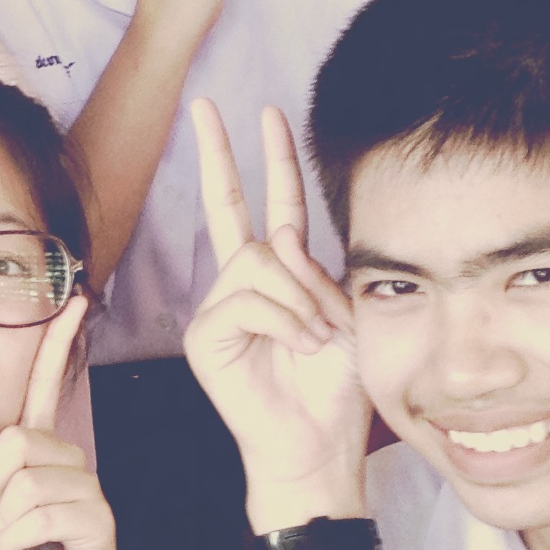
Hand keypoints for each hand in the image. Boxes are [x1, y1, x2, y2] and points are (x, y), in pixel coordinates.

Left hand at [0, 294, 123, 549]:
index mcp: (38, 447)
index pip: (46, 386)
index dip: (57, 344)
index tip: (73, 299)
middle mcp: (69, 458)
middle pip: (16, 440)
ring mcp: (88, 487)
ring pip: (25, 481)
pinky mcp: (98, 521)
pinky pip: (40, 513)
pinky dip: (10, 538)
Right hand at [183, 100, 370, 526]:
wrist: (318, 443)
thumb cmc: (336, 385)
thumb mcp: (345, 313)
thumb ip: (315, 270)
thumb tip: (281, 241)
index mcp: (280, 274)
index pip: (273, 203)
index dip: (271, 158)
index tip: (266, 113)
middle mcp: (241, 283)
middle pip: (230, 207)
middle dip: (220, 153)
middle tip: (203, 106)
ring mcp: (218, 307)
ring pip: (260, 263)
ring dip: (302, 300)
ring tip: (317, 338)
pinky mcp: (205, 335)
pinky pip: (249, 300)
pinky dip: (283, 322)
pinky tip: (297, 347)